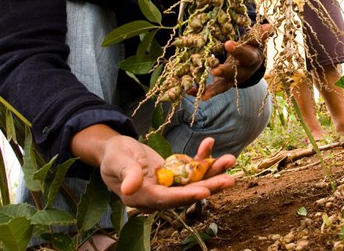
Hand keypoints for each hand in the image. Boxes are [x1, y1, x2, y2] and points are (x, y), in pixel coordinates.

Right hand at [99, 136, 235, 211]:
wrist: (116, 151)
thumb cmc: (114, 156)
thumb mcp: (117, 162)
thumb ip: (127, 174)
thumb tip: (130, 189)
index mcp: (143, 197)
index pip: (167, 199)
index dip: (186, 195)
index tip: (205, 191)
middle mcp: (159, 195)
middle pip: (187, 193)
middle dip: (210, 186)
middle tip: (230, 179)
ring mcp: (169, 185)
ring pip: (194, 181)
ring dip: (213, 172)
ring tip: (230, 159)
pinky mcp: (174, 175)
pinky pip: (192, 169)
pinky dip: (202, 158)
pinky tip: (210, 143)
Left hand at [194, 23, 269, 100]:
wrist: (250, 64)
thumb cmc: (250, 48)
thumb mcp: (254, 41)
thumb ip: (258, 35)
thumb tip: (269, 26)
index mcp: (251, 59)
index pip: (246, 55)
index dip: (238, 50)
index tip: (228, 44)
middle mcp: (242, 72)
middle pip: (234, 72)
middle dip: (224, 71)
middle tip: (214, 70)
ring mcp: (232, 80)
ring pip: (223, 85)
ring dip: (212, 90)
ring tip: (202, 94)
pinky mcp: (223, 85)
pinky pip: (212, 89)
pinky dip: (200, 90)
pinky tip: (189, 91)